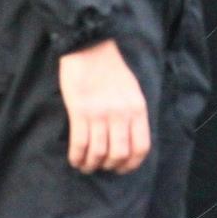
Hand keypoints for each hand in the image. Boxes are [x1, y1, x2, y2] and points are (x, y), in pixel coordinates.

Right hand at [57, 39, 150, 174]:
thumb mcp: (132, 90)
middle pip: (119, 154)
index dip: (131, 164)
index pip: (141, 147)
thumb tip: (129, 140)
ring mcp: (100, 113)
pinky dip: (77, 157)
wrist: (89, 48)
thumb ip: (133, 113)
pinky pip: (80, 144)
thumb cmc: (111, 68)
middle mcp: (121, 113)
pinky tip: (75, 159)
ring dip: (91, 165)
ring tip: (86, 166)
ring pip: (99, 153)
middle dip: (109, 166)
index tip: (122, 168)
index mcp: (137, 108)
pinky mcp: (80, 111)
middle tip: (101, 166)